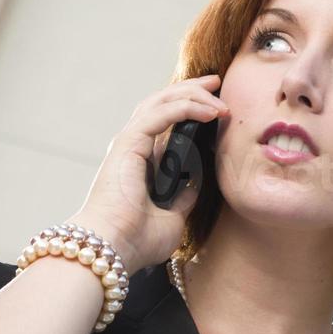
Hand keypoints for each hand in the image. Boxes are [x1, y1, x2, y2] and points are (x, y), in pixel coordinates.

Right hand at [68, 73, 229, 271]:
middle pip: (162, 104)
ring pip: (161, 102)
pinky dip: (186, 107)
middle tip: (217, 84)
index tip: (216, 106)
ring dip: (192, 94)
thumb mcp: (173, 216)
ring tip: (218, 93)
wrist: (114, 249)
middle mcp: (133, 147)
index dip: (190, 108)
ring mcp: (129, 143)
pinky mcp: (129, 144)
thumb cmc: (137, 240)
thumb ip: (183, 197)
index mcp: (141, 161)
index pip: (166, 122)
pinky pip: (161, 114)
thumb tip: (196, 182)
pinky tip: (210, 110)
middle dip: (191, 89)